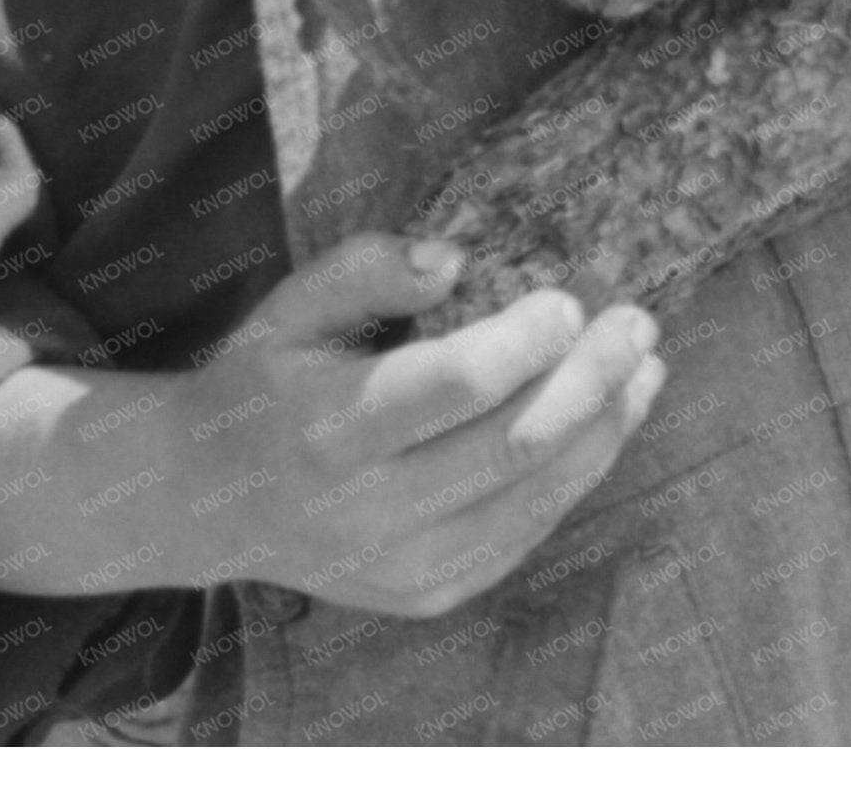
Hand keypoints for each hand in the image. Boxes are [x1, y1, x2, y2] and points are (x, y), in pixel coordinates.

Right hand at [185, 232, 664, 620]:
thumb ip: (363, 269)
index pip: (453, 384)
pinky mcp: (429, 593)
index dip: (524, 342)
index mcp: (328, 425)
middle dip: (593, 380)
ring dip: (605, 430)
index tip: (569, 299)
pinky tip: (604, 425)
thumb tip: (455, 258)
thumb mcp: (287, 307)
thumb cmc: (261, 382)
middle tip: (638, 324)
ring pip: (536, 499)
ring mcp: (403, 564)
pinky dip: (576, 477)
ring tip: (644, 371)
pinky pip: (525, 534)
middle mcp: (368, 507)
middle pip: (515, 444)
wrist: (205, 503)